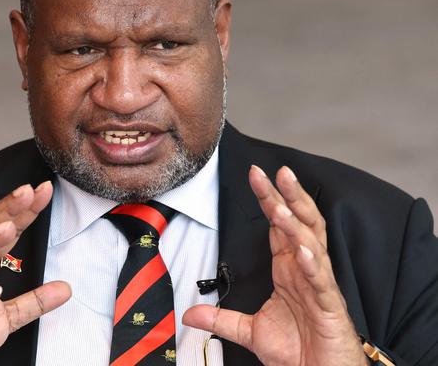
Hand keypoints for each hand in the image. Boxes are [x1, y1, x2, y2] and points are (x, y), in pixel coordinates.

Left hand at [183, 166, 367, 365]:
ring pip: (312, 246)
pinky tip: (303, 252)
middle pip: (300, 223)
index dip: (269, 199)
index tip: (255, 175)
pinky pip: (322, 282)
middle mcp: (306, 269)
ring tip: (280, 206)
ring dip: (296, 225)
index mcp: (289, 269)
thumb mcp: (250, 331)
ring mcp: (320, 286)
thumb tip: (190, 314)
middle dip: (288, 196)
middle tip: (275, 172)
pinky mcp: (330, 307)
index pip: (278, 225)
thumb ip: (221, 319)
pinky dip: (314, 265)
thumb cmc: (297, 351)